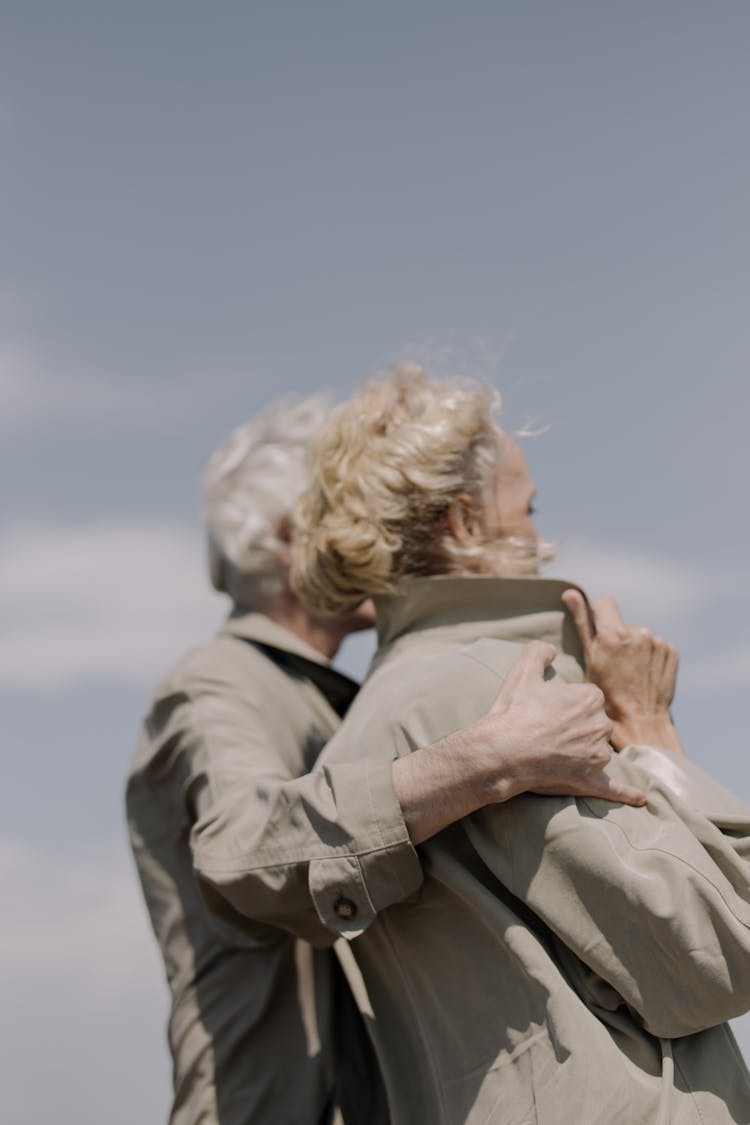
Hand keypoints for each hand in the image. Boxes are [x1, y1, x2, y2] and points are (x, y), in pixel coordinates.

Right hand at [478, 640, 645, 804]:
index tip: (547, 709)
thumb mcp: (523, 671)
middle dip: (576, 726)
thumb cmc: (515, 712)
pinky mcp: (591, 780)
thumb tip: (550, 649)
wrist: (503, 752)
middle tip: (546, 730)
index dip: (565, 703)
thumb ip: (539, 652)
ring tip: (552, 752)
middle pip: (594, 722)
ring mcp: (598, 755)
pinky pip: (614, 788)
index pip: (587, 697)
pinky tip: (640, 798)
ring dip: (584, 752)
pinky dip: (627, 793)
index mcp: (591, 697)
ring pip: (597, 749)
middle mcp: (601, 725)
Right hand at [562, 589, 681, 754]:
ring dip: (634, 648)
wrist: (640, 721)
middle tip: (614, 664)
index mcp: (614, 633)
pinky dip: (650, 656)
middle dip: (618, 637)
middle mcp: (639, 633)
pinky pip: (656, 646)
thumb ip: (582, 622)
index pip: (606, 603)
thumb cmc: (607, 695)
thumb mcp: (588, 659)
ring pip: (639, 635)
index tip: (599, 635)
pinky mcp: (672, 652)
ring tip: (630, 672)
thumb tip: (571, 592)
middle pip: (623, 623)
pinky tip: (644, 674)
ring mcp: (658, 642)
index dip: (600, 616)